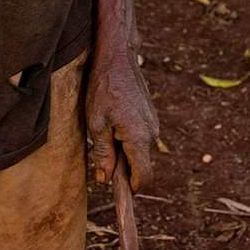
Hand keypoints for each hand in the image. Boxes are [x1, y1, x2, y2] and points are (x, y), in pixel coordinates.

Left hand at [84, 39, 158, 190]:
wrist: (118, 58)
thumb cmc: (103, 88)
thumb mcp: (96, 123)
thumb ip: (103, 153)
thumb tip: (105, 179)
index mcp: (139, 138)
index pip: (143, 177)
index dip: (131, 189)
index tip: (118, 191)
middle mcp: (152, 133)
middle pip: (141, 165)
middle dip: (123, 169)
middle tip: (101, 159)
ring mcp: (153, 123)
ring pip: (140, 150)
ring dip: (124, 152)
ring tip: (104, 135)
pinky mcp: (150, 115)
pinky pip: (141, 137)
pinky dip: (128, 139)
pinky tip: (112, 124)